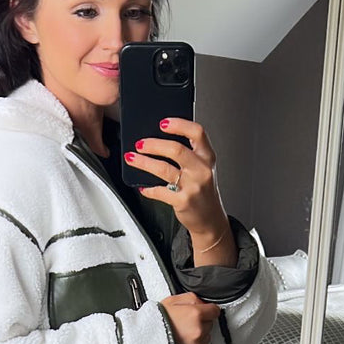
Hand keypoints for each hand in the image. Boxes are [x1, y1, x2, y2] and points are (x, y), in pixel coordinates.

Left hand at [126, 117, 227, 244]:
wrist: (210, 220)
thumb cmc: (204, 192)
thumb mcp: (203, 168)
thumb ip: (189, 153)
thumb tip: (161, 139)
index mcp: (207, 157)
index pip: (197, 133)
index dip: (179, 125)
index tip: (163, 123)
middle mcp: (202, 170)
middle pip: (176, 149)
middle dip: (153, 144)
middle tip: (140, 144)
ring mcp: (193, 186)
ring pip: (164, 169)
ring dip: (144, 162)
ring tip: (132, 158)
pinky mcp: (183, 201)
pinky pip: (160, 191)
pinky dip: (148, 189)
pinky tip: (143, 187)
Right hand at [159, 291, 220, 343]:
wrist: (146, 341)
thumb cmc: (156, 321)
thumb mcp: (172, 301)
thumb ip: (191, 298)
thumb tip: (202, 302)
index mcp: (195, 314)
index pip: (214, 310)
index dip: (208, 310)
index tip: (204, 312)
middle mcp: (198, 330)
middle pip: (210, 324)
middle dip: (201, 323)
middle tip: (186, 324)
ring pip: (206, 338)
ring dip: (198, 335)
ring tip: (183, 334)